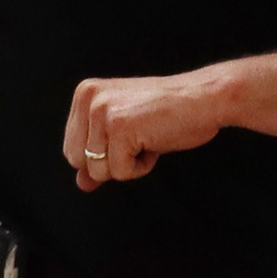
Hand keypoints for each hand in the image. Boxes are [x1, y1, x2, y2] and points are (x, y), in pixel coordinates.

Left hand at [63, 69, 233, 188]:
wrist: (204, 99)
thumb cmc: (170, 113)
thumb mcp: (126, 132)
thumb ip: (99, 154)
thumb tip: (81, 183)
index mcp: (85, 93)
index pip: (71, 148)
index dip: (102, 155)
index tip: (129, 136)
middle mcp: (89, 98)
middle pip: (78, 161)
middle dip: (111, 161)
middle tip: (138, 138)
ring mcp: (102, 112)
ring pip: (98, 171)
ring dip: (128, 164)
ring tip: (147, 138)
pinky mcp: (119, 128)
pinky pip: (120, 173)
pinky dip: (142, 167)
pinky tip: (155, 142)